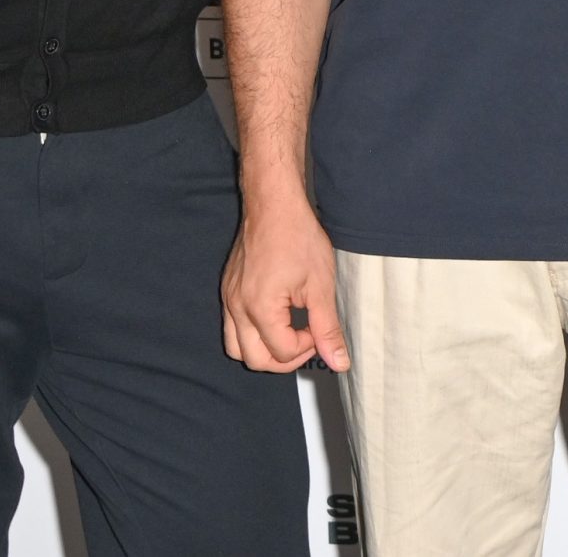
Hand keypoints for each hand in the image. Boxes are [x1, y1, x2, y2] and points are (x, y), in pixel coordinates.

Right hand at [222, 193, 348, 372]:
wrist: (274, 204)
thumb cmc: (298, 237)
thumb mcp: (321, 286)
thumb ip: (327, 328)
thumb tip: (339, 362)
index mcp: (260, 309)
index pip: (282, 353)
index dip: (308, 347)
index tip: (320, 327)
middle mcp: (236, 308)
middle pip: (254, 360)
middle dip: (284, 359)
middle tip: (307, 339)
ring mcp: (228, 299)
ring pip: (236, 347)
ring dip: (264, 349)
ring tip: (290, 332)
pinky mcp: (228, 290)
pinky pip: (232, 326)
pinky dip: (252, 333)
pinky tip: (276, 316)